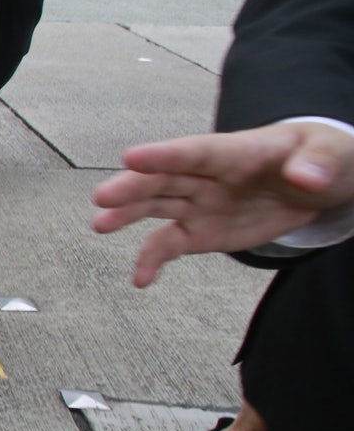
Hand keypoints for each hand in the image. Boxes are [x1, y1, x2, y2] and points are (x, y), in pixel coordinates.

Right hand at [91, 122, 353, 287]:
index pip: (195, 152)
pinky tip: (139, 279)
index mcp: (234, 152)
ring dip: (126, 216)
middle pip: (164, 179)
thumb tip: (305, 177)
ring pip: (156, 207)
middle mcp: (207, 176)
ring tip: (99, 226)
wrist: (317, 181)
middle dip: (133, 187)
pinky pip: (169, 245)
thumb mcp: (331, 154)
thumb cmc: (320, 157)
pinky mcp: (201, 231)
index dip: (164, 155)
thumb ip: (317, 162)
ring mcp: (200, 204)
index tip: (131, 157)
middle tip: (104, 197)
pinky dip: (151, 261)